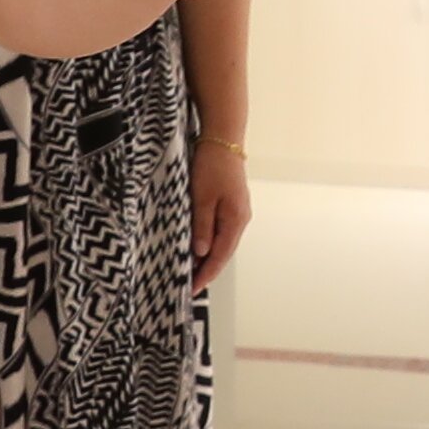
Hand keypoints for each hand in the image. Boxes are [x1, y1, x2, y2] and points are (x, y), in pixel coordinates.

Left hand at [190, 135, 254, 288]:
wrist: (223, 139)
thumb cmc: (212, 166)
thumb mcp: (202, 197)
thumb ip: (202, 227)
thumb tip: (201, 253)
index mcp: (235, 220)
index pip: (220, 256)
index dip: (206, 274)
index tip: (192, 289)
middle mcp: (240, 219)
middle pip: (224, 252)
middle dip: (207, 270)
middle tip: (188, 285)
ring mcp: (237, 212)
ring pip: (222, 242)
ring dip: (209, 257)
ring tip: (191, 270)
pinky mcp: (231, 204)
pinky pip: (221, 230)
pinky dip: (210, 242)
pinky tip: (199, 246)